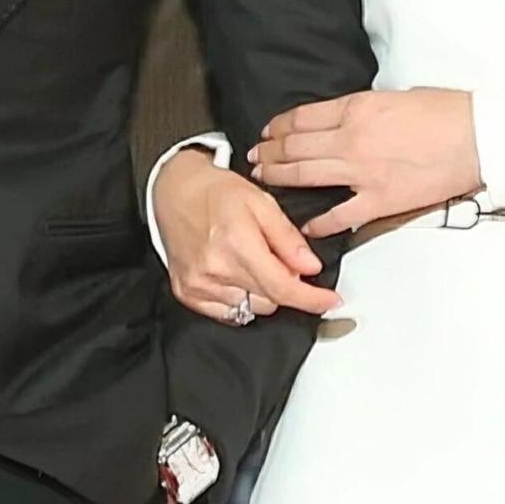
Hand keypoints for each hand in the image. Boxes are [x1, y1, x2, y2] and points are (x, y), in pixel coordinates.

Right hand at [152, 148, 340, 319]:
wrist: (174, 190)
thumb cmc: (215, 192)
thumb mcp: (261, 201)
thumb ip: (287, 237)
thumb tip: (311, 267)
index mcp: (236, 242)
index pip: (282, 287)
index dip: (311, 299)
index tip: (330, 301)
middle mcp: (215, 268)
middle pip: (270, 299)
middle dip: (284, 283)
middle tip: (276, 257)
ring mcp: (198, 284)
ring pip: (251, 307)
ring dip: (260, 290)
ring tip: (248, 258)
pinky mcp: (187, 293)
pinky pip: (228, 312)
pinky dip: (239, 297)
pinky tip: (233, 272)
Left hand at [250, 88, 480, 237]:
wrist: (474, 136)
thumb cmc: (444, 112)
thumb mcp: (393, 96)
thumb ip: (362, 109)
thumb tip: (344, 119)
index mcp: (354, 109)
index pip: (301, 118)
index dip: (278, 126)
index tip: (268, 132)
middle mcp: (350, 139)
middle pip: (295, 147)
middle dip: (269, 153)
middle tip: (254, 157)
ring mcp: (362, 172)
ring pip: (306, 175)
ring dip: (279, 178)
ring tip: (264, 180)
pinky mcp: (379, 201)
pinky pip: (339, 215)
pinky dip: (318, 222)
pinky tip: (305, 225)